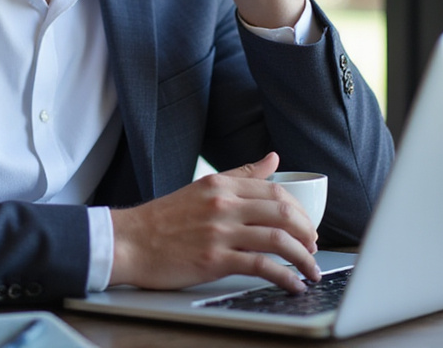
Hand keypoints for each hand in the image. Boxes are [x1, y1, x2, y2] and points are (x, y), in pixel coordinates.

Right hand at [108, 152, 321, 292]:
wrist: (129, 242)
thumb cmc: (163, 219)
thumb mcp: (203, 187)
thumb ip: (241, 174)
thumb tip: (273, 158)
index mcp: (222, 184)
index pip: (276, 191)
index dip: (299, 210)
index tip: (306, 226)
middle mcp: (224, 204)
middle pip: (283, 212)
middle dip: (307, 232)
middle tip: (314, 246)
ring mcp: (220, 232)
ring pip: (278, 239)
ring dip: (303, 257)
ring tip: (311, 269)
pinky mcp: (215, 259)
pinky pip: (262, 266)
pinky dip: (285, 277)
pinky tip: (293, 284)